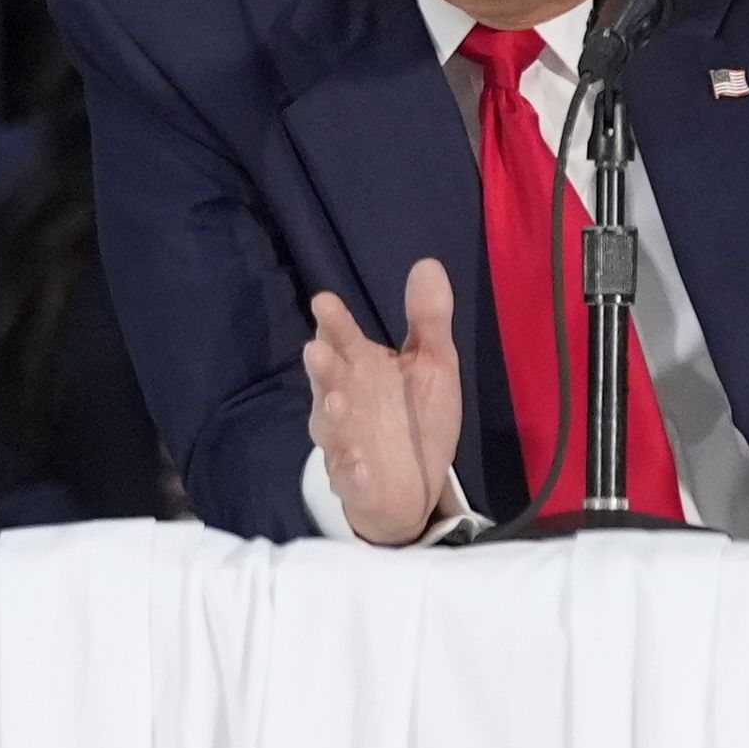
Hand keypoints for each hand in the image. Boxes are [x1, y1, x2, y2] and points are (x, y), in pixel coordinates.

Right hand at [303, 259, 463, 546]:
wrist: (415, 484)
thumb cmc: (416, 416)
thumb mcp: (432, 364)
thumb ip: (428, 319)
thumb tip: (428, 263)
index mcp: (362, 368)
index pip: (343, 339)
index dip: (334, 322)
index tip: (324, 302)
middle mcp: (346, 401)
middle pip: (328, 382)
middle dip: (322, 367)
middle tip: (316, 350)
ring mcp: (346, 442)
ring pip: (330, 429)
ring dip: (331, 416)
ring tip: (339, 402)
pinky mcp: (355, 482)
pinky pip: (348, 478)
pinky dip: (351, 472)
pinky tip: (360, 465)